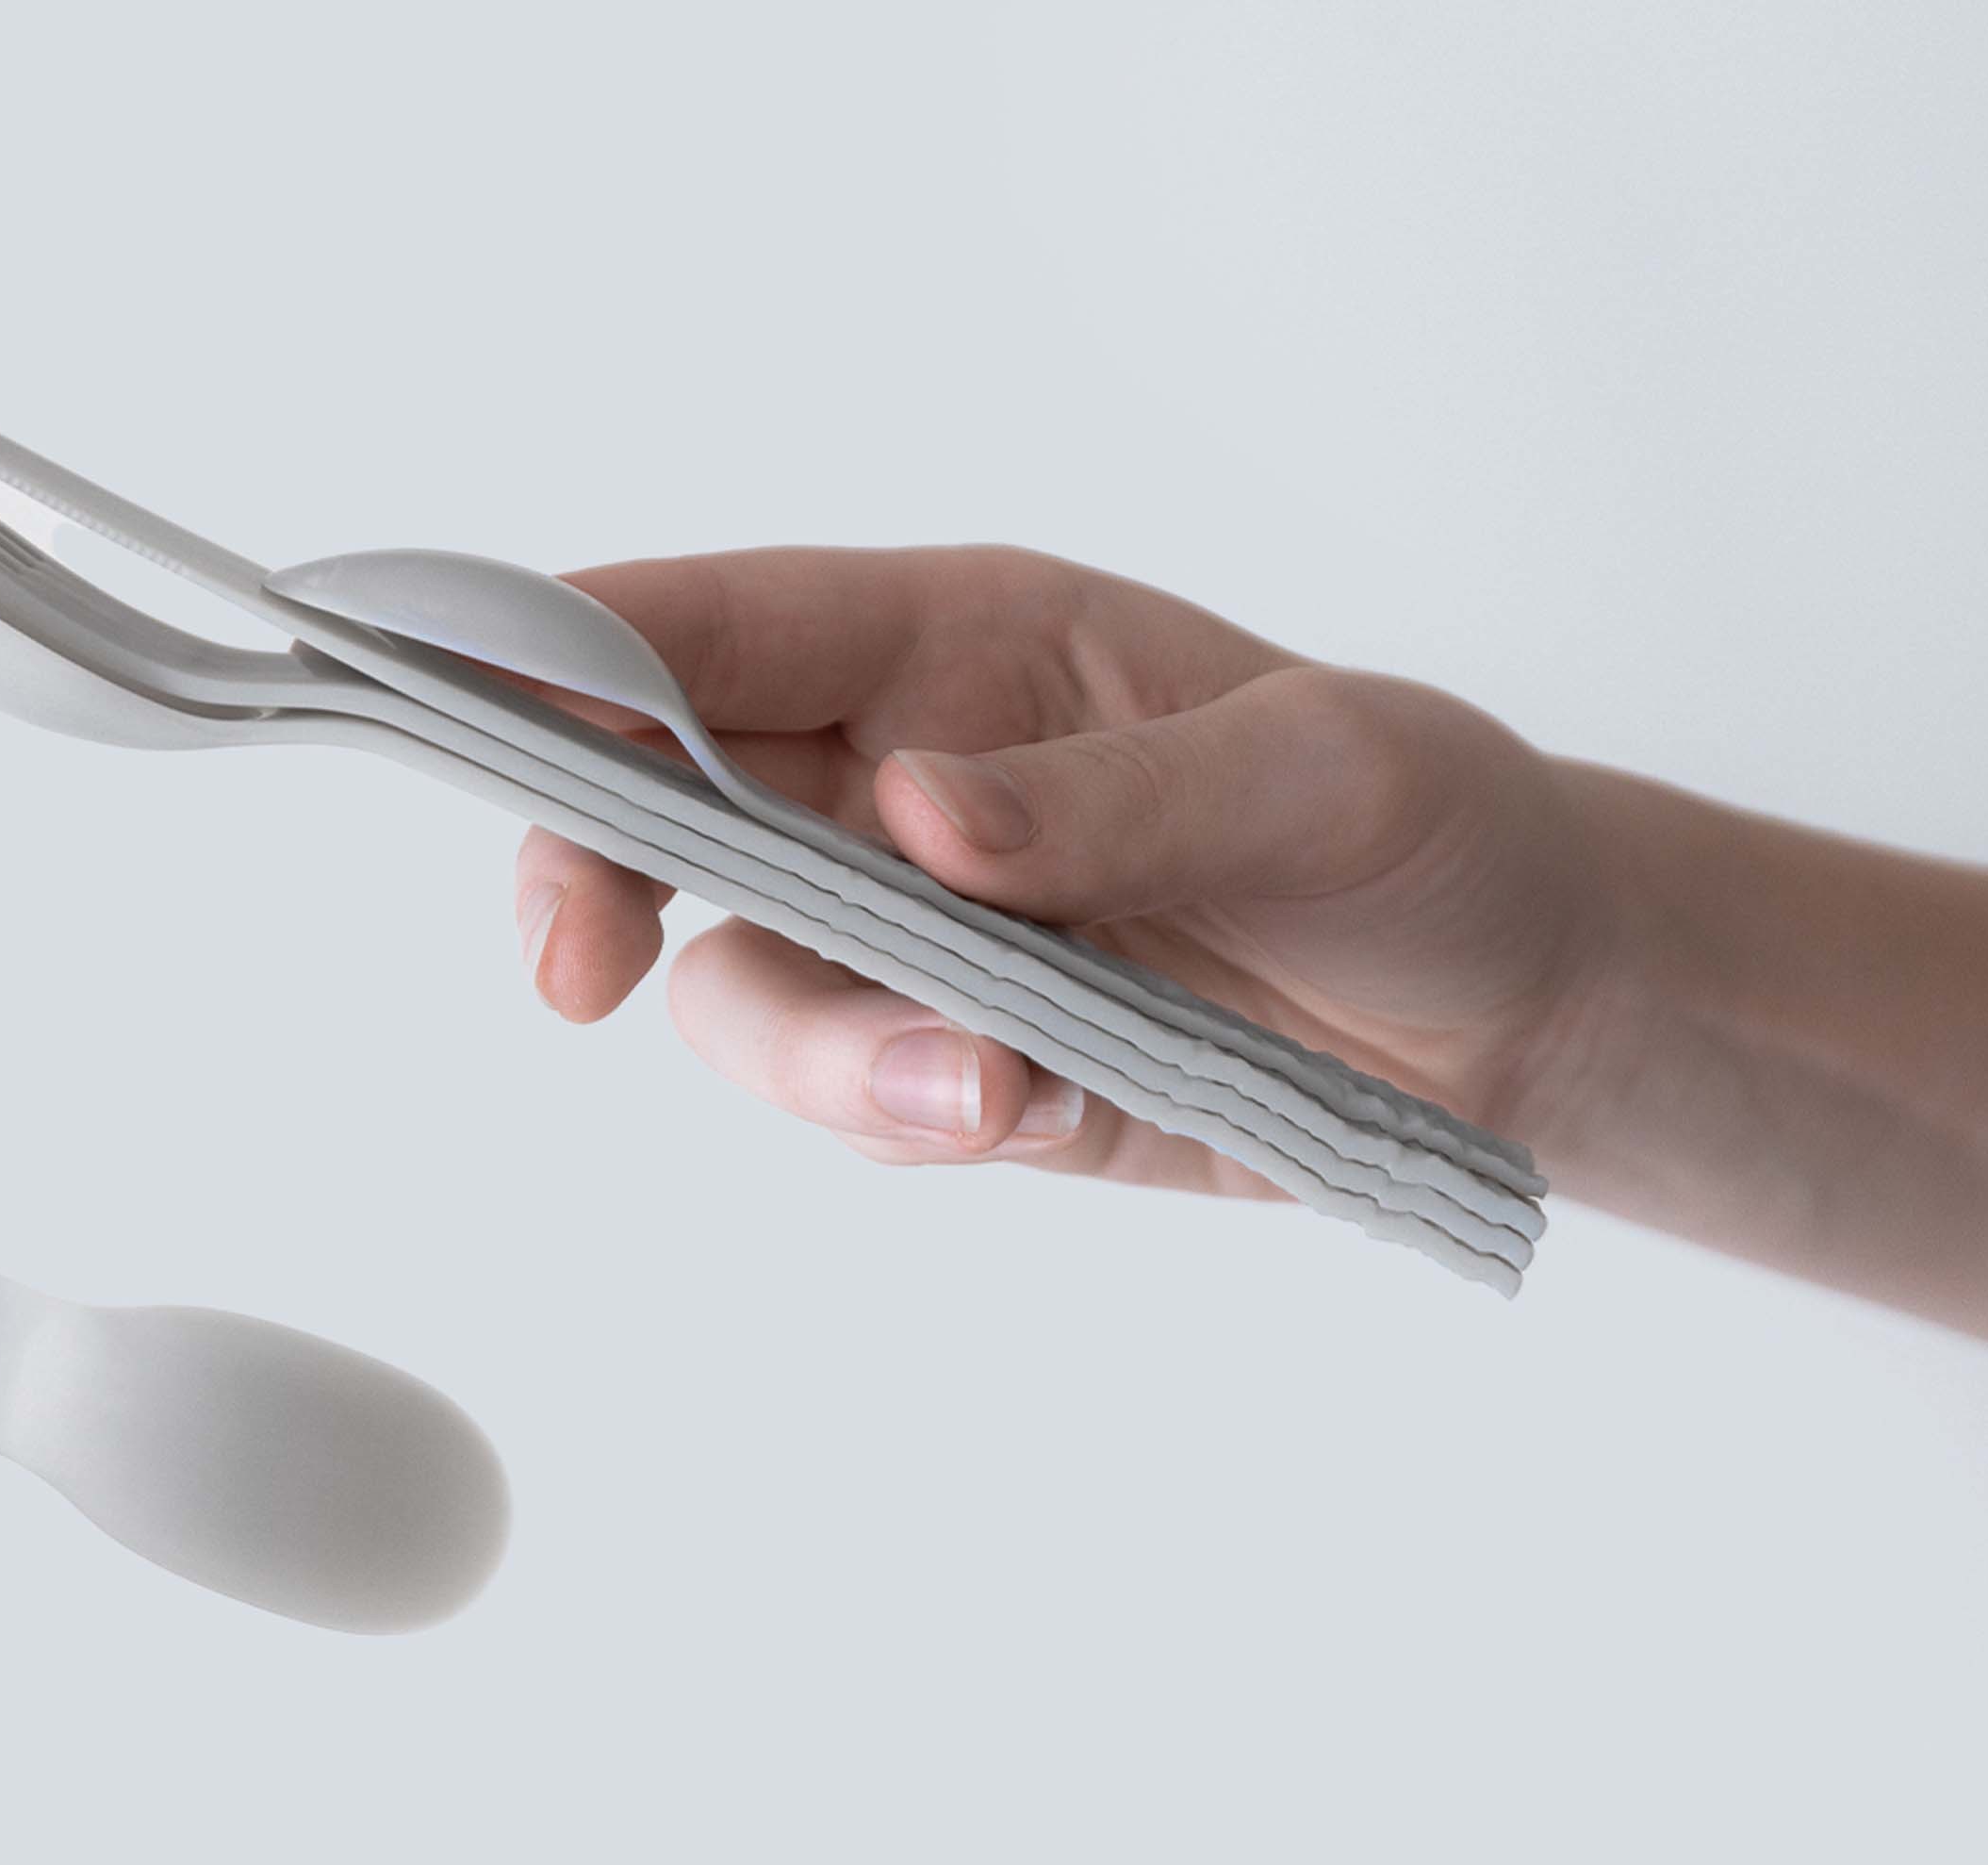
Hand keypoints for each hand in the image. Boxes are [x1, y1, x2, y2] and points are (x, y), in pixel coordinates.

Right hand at [512, 546, 1619, 1189]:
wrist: (1517, 1025)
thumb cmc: (1426, 835)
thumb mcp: (1320, 782)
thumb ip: (1111, 798)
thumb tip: (917, 816)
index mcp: (959, 642)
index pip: (718, 625)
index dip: (572, 647)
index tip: (470, 694)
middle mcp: (891, 777)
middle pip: (651, 804)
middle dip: (589, 878)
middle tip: (576, 969)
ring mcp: (908, 933)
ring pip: (741, 983)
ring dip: (821, 1051)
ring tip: (992, 1092)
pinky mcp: (949, 1064)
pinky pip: (850, 1096)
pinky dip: (908, 1117)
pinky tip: (1033, 1110)